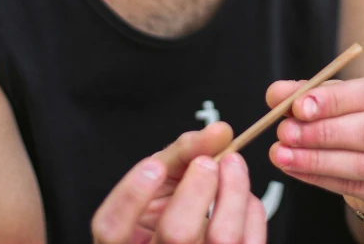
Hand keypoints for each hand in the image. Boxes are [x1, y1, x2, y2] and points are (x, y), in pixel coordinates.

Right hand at [92, 122, 266, 243]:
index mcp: (128, 239)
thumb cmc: (170, 208)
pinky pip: (249, 242)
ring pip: (220, 238)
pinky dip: (252, 209)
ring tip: (232, 163)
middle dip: (197, 187)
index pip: (112, 229)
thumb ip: (181, 153)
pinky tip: (244, 195)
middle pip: (176, 234)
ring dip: (232, 190)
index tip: (154, 166)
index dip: (131, 196)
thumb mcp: (162, 181)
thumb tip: (219, 131)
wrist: (191, 241)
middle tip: (206, 161)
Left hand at [267, 69, 363, 219]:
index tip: (298, 105)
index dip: (336, 100)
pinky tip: (296, 168)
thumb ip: (314, 89)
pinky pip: (363, 188)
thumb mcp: (349, 91)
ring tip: (282, 152)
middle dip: (325, 132)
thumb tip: (276, 94)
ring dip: (319, 160)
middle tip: (285, 131)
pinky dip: (323, 178)